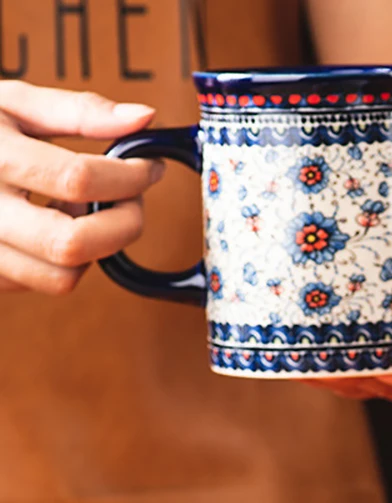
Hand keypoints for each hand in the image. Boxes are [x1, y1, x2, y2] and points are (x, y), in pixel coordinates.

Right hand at [0, 81, 162, 293]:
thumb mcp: (15, 103)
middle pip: (73, 244)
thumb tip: (144, 117)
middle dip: (122, 225)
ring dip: (95, 248)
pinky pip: (45, 283)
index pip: (78, 179)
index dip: (129, 177)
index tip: (149, 168)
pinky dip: (68, 261)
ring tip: (88, 210)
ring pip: (62, 277)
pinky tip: (58, 225)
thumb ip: (81, 111)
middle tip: (132, 201)